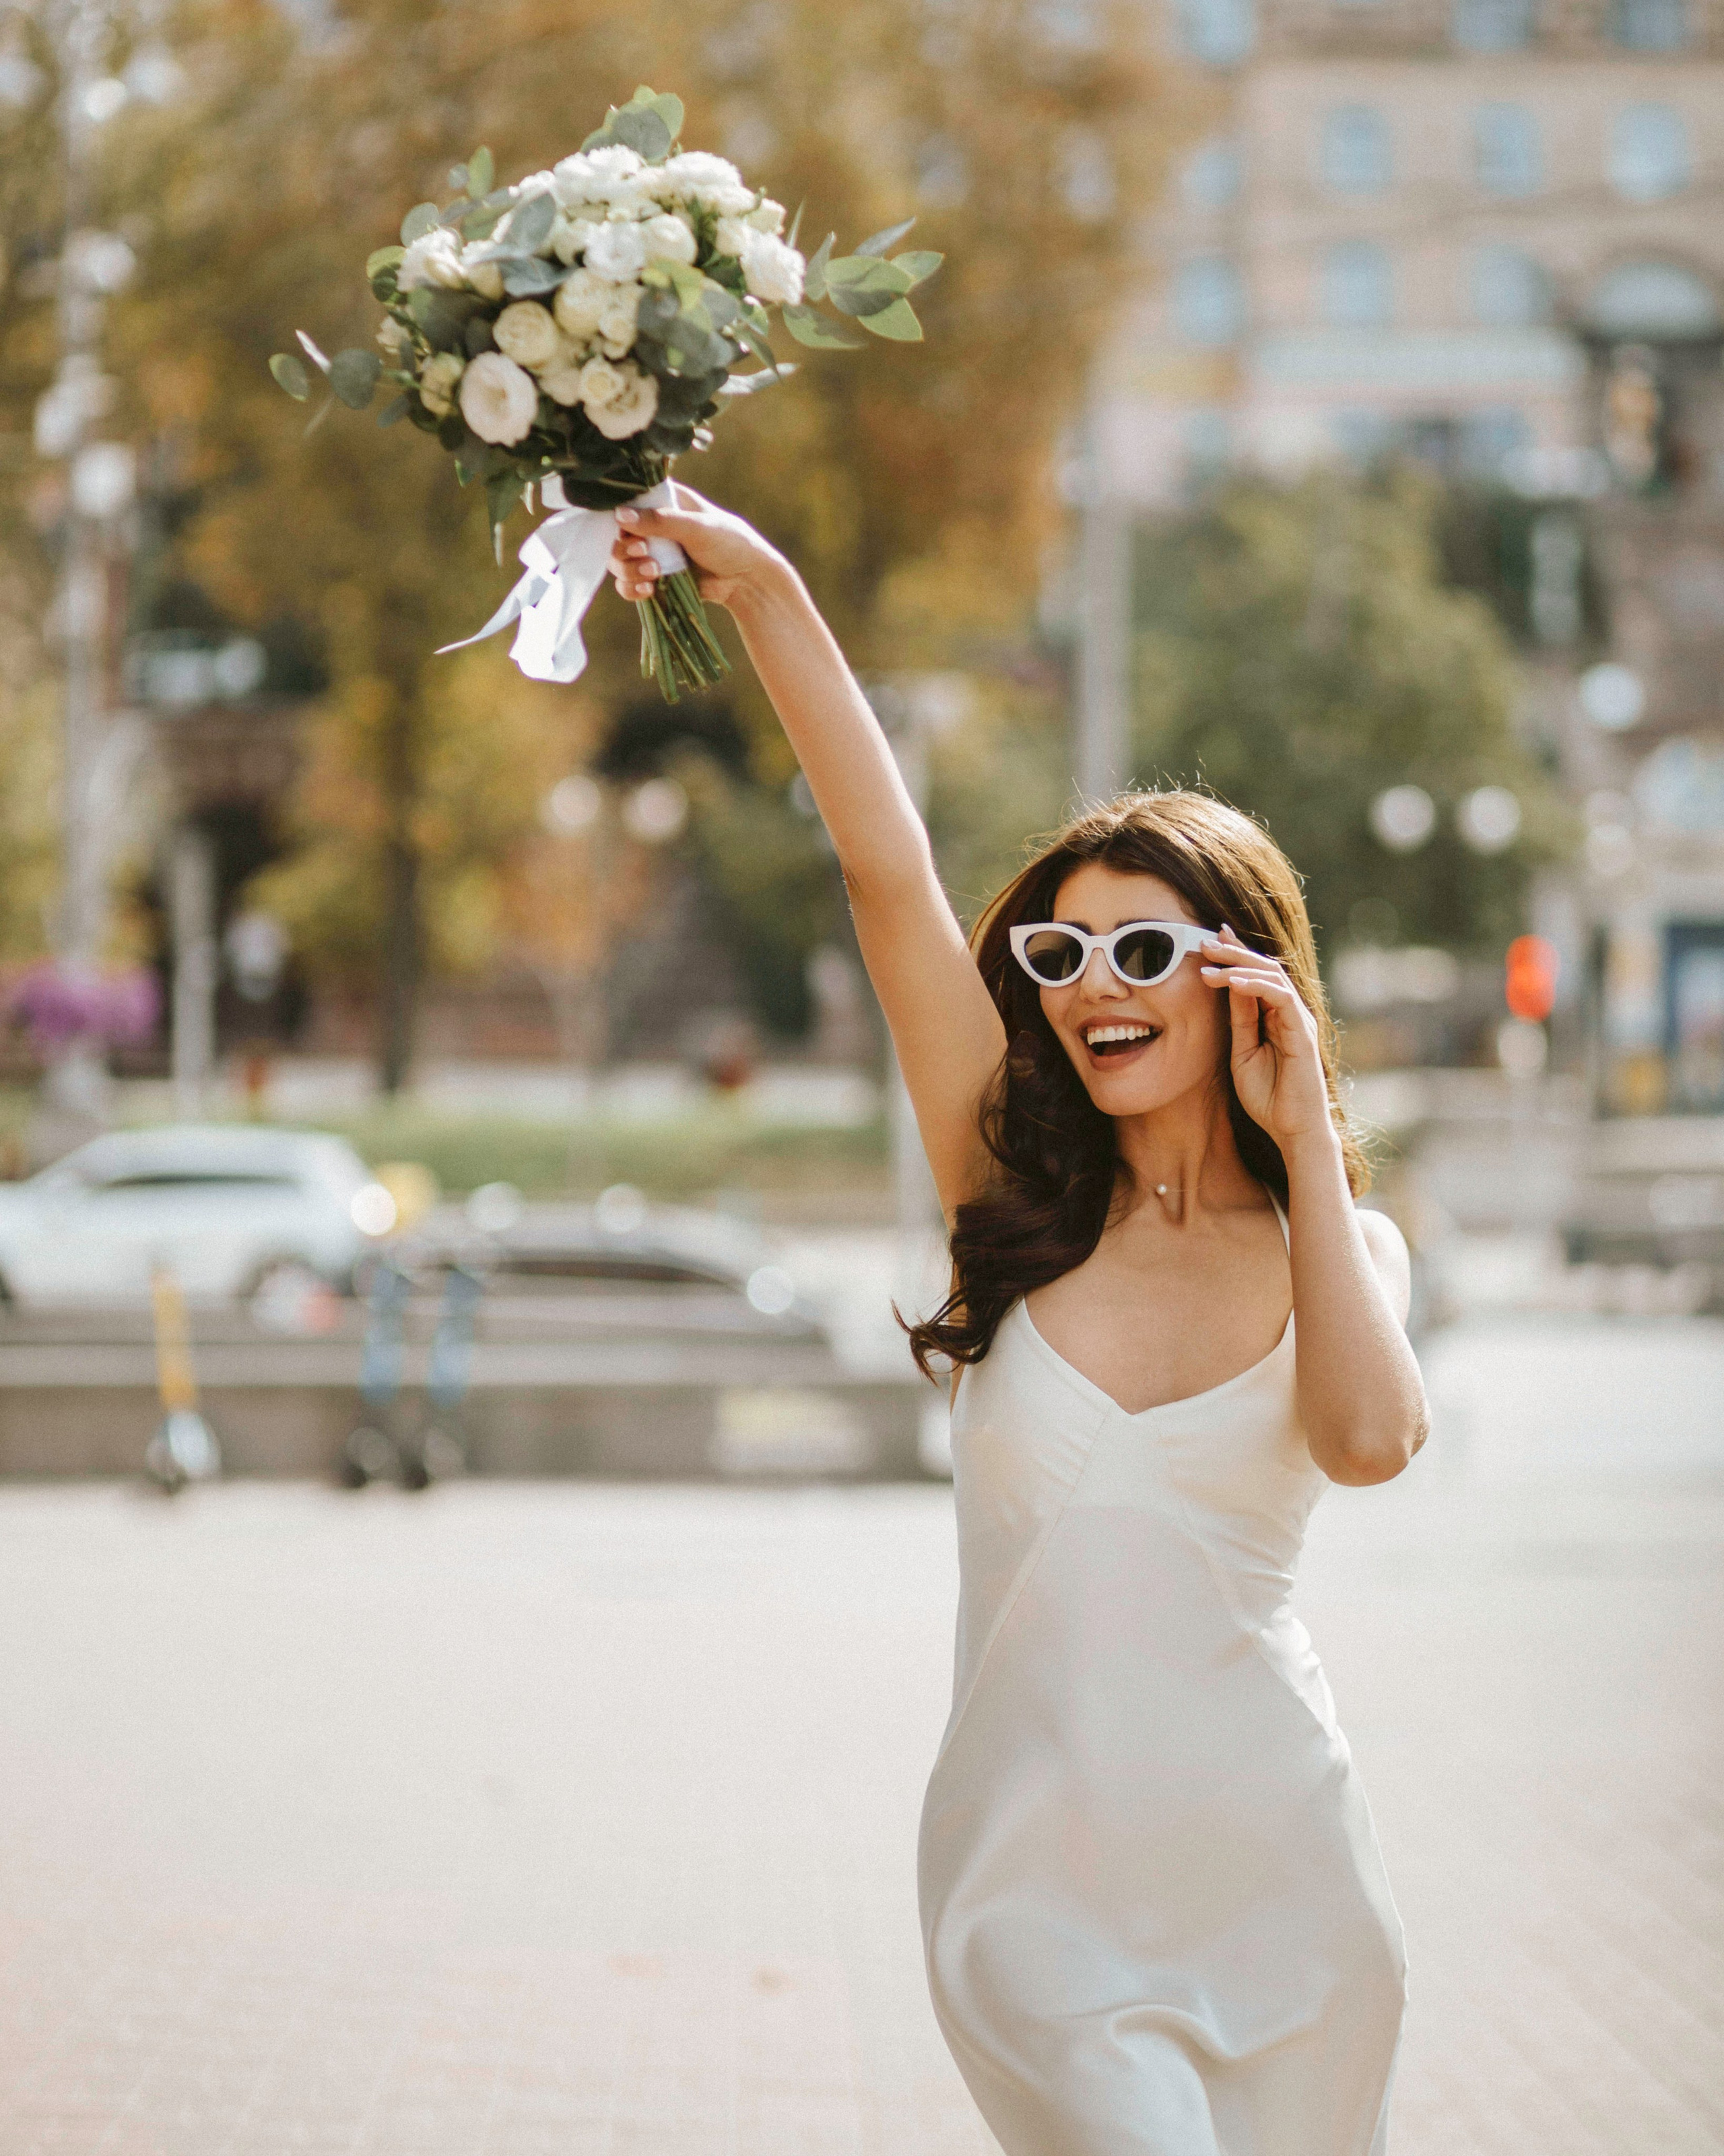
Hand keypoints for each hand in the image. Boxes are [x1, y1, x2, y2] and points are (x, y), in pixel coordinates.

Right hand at [608, 483, 784, 611]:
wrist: (747, 580)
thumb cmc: (729, 542)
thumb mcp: (696, 527)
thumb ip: (660, 521)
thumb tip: (620, 515)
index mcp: (665, 501)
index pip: (627, 502)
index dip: (620, 516)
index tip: (629, 528)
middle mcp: (654, 525)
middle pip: (617, 536)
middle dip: (624, 548)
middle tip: (644, 552)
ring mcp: (653, 553)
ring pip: (619, 562)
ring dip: (629, 570)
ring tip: (653, 573)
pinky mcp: (655, 578)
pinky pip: (628, 585)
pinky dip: (632, 589)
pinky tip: (648, 590)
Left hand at [1200, 926, 1333, 1155]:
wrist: (1291, 1129)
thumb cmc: (1268, 1096)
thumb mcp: (1243, 1052)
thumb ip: (1239, 1021)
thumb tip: (1229, 988)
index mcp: (1274, 1016)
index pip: (1255, 975)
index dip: (1235, 955)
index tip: (1208, 941)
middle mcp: (1289, 1013)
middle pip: (1264, 967)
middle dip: (1234, 952)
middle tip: (1204, 942)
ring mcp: (1298, 1020)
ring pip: (1272, 976)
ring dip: (1240, 965)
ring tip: (1212, 960)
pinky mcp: (1302, 1032)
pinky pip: (1280, 997)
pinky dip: (1256, 985)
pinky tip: (1234, 981)